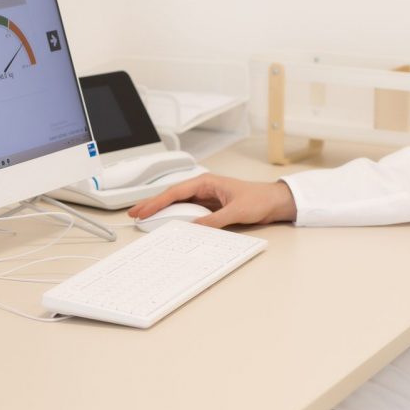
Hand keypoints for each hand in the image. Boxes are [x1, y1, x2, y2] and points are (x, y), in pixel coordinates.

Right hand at [127, 174, 297, 228]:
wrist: (274, 202)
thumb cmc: (259, 199)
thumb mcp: (236, 211)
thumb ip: (215, 220)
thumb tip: (194, 228)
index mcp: (207, 182)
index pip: (175, 191)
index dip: (157, 202)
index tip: (143, 210)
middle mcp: (203, 188)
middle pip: (172, 196)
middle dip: (152, 204)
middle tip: (135, 214)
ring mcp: (206, 198)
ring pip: (178, 204)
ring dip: (163, 211)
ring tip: (146, 219)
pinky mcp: (210, 207)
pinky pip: (189, 212)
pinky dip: (178, 218)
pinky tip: (169, 224)